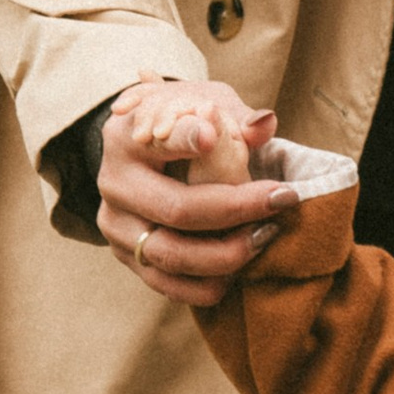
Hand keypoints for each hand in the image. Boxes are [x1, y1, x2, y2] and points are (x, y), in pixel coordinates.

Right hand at [98, 80, 292, 303]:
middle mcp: (113, 182)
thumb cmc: (184, 127)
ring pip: (170, 255)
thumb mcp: (203, 105)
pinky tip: (239, 269)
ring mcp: (116, 226)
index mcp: (127, 137)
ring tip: (264, 236)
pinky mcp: (127, 258)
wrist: (146, 158)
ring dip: (226, 254)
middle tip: (280, 200)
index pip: (159, 138)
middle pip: (175, 209)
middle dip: (235, 210)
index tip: (213, 137)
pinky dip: (208, 285)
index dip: (185, 138)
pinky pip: (168, 287)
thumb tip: (264, 125)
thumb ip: (233, 116)